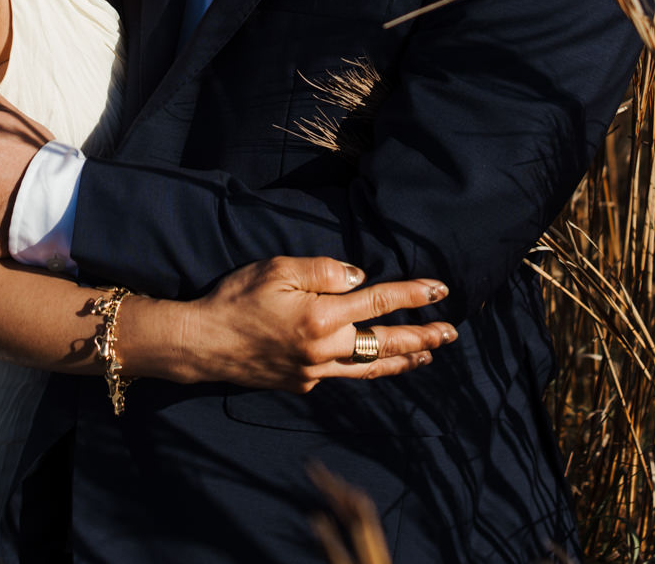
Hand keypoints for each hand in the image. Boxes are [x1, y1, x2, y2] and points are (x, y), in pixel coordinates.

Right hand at [167, 257, 457, 390]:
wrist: (202, 344)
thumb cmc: (236, 299)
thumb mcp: (276, 269)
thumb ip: (323, 270)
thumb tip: (360, 277)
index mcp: (322, 315)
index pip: (380, 301)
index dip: (413, 294)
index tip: (441, 290)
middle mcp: (325, 348)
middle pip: (387, 342)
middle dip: (423, 336)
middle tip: (451, 333)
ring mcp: (315, 372)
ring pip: (371, 367)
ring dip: (404, 360)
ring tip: (428, 355)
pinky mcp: (303, 385)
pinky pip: (342, 373)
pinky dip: (365, 367)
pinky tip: (375, 361)